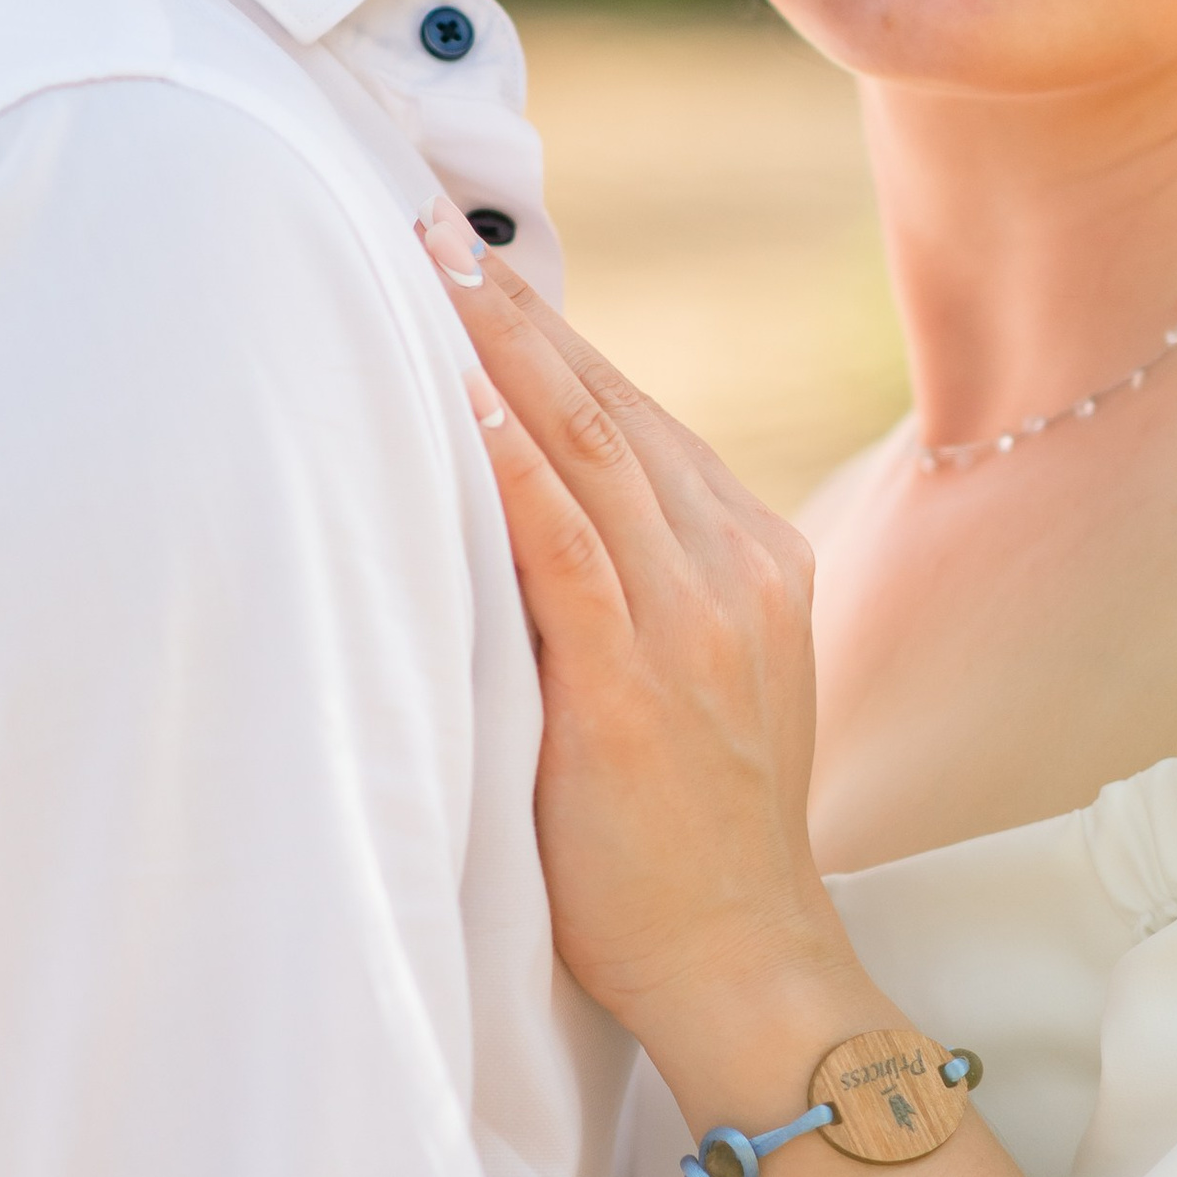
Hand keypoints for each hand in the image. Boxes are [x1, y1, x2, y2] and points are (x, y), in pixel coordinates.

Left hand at [419, 206, 860, 1053]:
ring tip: (423, 267)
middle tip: (426, 219)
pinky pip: (566, 549)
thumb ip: (637, 590)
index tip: (473, 260)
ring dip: (498, 349)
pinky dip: (510, 464)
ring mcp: (693, 622)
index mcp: (753, 557)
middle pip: (609, 404)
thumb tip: (521, 515)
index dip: (552, 332)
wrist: (744, 957)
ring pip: (587, 449)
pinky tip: (458, 396)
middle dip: (514, 307)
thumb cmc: (691, 836)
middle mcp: (734, 567)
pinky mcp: (635, 686)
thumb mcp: (692, 680)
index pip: (639, 416)